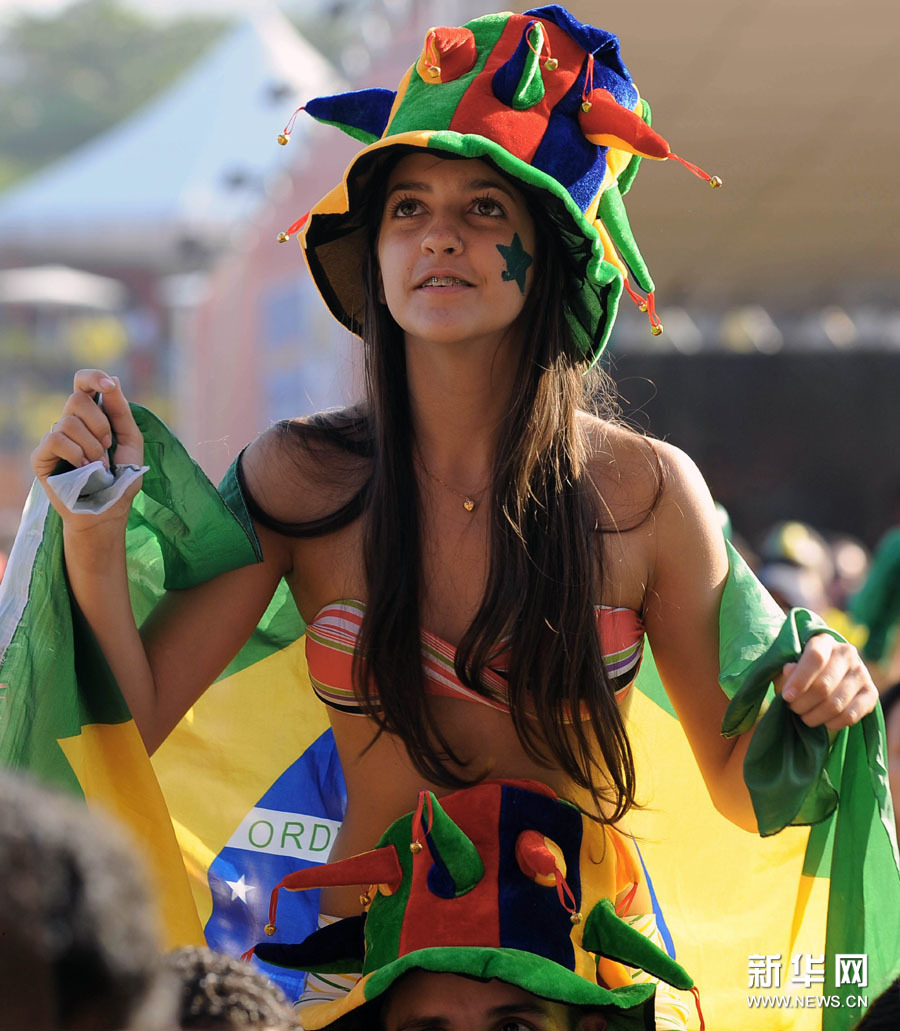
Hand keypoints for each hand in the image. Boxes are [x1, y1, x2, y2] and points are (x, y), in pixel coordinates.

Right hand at [31, 369, 143, 520]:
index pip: (83, 384)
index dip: (93, 378)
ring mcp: (54, 439)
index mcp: (91, 416)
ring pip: (68, 421)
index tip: (108, 385)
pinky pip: (55, 439)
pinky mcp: (41, 457)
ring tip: (98, 465)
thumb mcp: (131, 443)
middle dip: (100, 424)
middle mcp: (70, 423)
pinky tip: (83, 469)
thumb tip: (113, 380)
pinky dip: (76, 454)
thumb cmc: (120, 479)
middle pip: (77, 399)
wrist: (107, 512)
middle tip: (108, 447)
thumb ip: (121, 412)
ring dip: (91, 446)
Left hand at [778, 634, 877, 730]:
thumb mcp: (788, 667)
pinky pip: (851, 716)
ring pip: (836, 704)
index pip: (816, 658)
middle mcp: (847, 653)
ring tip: (804, 716)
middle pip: (824, 685)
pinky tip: (824, 721)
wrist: (828, 676)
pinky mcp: (871, 693)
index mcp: (824, 640)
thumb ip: (786, 670)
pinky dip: (833, 723)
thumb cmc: (800, 671)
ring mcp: (862, 672)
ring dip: (814, 716)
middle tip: (792, 708)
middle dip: (802, 703)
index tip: (786, 696)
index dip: (800, 680)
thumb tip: (789, 670)